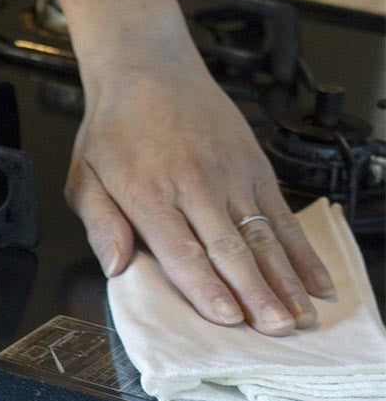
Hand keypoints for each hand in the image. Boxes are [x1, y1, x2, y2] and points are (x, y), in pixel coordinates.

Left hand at [66, 43, 335, 335]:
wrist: (147, 70)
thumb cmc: (113, 130)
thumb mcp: (83, 175)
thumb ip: (100, 224)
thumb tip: (115, 266)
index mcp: (147, 193)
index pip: (180, 249)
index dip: (205, 286)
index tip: (226, 317)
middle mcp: (192, 184)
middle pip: (229, 247)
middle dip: (254, 293)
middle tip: (274, 330)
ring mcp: (229, 174)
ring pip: (262, 234)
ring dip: (284, 279)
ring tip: (299, 317)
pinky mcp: (254, 166)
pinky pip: (283, 214)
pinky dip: (302, 250)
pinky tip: (316, 281)